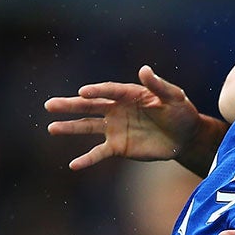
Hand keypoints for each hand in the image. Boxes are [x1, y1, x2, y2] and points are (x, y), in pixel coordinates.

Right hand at [45, 67, 204, 169]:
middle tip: (50, 105)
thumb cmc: (181, 111)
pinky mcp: (118, 147)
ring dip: (70, 128)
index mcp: (128, 94)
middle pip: (89, 107)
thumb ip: (158, 85)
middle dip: (70, 106)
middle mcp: (116, 109)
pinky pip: (99, 153)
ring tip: (51, 128)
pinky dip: (87, 159)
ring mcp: (115, 128)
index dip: (96, 91)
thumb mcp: (174, 97)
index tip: (82, 93)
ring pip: (88, 127)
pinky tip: (73, 165)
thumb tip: (144, 69)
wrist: (185, 136)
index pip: (108, 91)